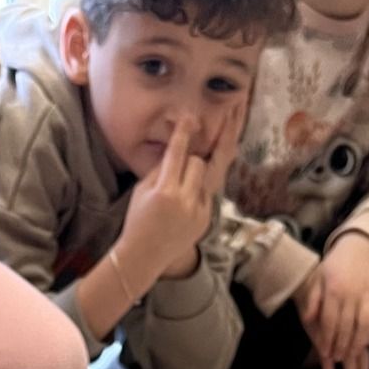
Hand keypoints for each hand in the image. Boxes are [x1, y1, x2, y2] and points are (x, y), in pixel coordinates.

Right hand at [119, 107, 242, 286]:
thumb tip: (176, 148)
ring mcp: (198, 212)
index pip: (176, 155)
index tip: (190, 116)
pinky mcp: (205, 219)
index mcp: (164, 192)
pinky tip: (201, 172)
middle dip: (202, 147)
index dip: (183, 133)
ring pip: (209, 176)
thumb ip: (160, 169)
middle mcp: (184, 202)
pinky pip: (208, 191)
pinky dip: (202, 182)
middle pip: (199, 163)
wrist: (144, 257)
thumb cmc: (138, 220)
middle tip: (230, 112)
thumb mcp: (141, 191)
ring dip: (201, 165)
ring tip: (224, 132)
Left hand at [297, 232, 368, 368]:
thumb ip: (313, 299)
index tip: (325, 353)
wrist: (362, 246)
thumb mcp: (319, 278)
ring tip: (352, 355)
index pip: (330, 321)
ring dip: (358, 343)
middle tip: (337, 358)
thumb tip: (308, 319)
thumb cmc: (336, 265)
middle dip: (341, 346)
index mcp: (334, 290)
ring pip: (364, 326)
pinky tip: (368, 342)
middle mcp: (352, 294)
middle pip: (347, 327)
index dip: (327, 339)